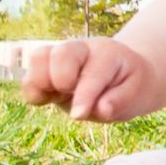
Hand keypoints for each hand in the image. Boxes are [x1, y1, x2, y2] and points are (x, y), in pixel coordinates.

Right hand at [21, 37, 153, 122]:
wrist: (125, 74)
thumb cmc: (131, 86)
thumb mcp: (136, 95)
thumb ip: (118, 102)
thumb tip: (100, 110)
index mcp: (108, 54)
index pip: (91, 74)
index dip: (84, 96)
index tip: (79, 115)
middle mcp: (82, 49)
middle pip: (60, 53)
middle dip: (61, 79)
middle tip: (71, 94)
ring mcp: (62, 55)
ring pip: (38, 57)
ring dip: (42, 83)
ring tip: (58, 96)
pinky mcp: (46, 69)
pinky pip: (29, 75)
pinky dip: (33, 90)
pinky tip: (50, 99)